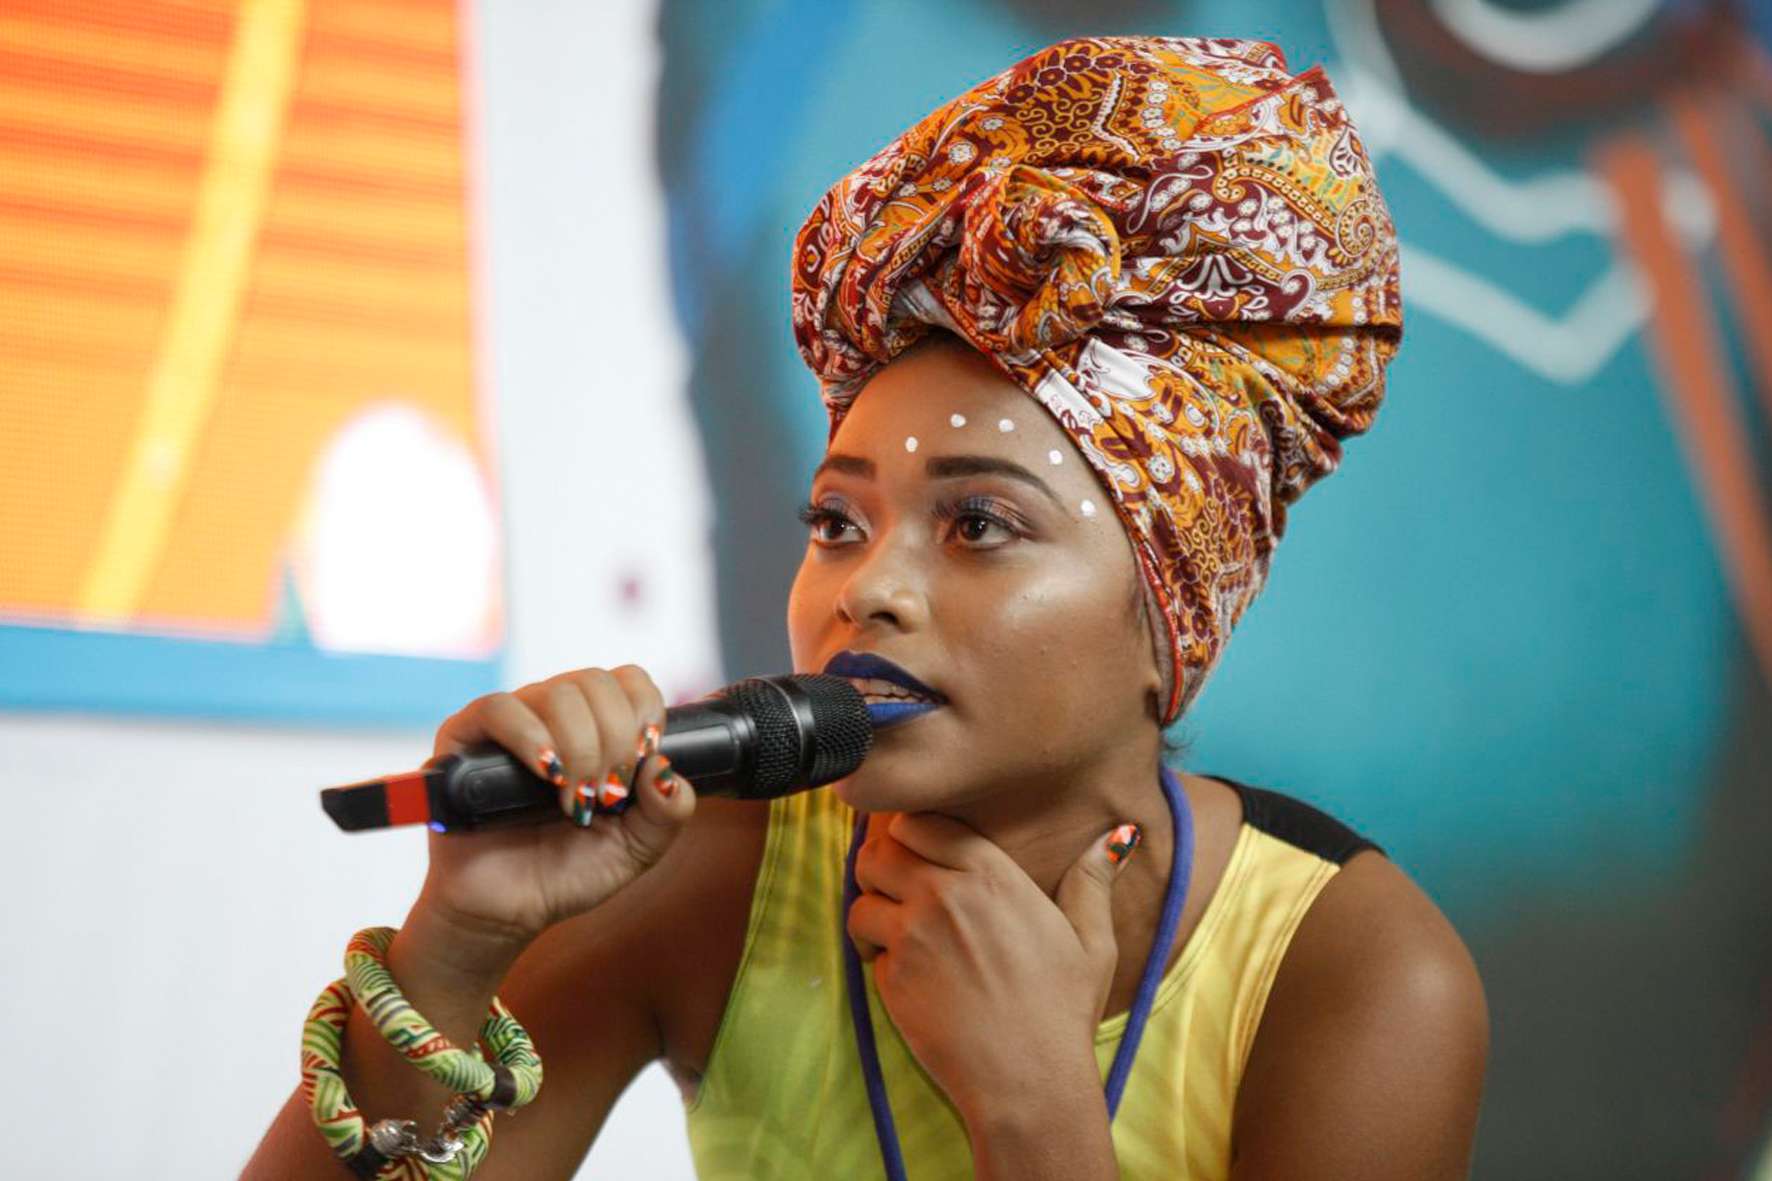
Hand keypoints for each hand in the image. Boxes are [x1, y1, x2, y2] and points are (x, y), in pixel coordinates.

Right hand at [414, 665, 696, 947]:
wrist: (508, 910)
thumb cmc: (568, 871)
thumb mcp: (639, 847)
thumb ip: (669, 811)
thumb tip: (665, 768)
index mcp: (596, 726)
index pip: (628, 680)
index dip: (645, 711)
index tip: (644, 756)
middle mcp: (554, 714)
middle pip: (596, 682)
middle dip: (614, 742)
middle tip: (606, 796)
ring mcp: (510, 722)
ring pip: (556, 693)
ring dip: (579, 748)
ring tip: (574, 800)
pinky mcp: (465, 738)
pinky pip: (498, 708)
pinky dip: (531, 737)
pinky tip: (546, 773)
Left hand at [844, 813, 1137, 1125]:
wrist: (1027, 1080)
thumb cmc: (1062, 1012)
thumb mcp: (1091, 942)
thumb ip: (1092, 880)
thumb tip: (1117, 835)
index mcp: (991, 875)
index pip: (920, 821)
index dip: (909, 830)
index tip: (916, 850)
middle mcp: (944, 895)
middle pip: (880, 850)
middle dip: (880, 863)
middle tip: (893, 886)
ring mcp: (913, 935)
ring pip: (861, 896)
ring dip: (870, 907)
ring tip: (889, 929)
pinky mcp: (892, 977)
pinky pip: (866, 946)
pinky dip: (874, 954)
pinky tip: (904, 972)